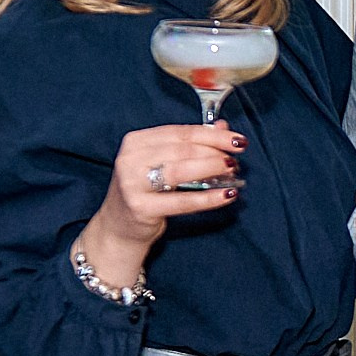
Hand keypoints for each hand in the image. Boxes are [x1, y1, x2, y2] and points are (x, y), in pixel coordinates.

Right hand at [77, 121, 243, 287]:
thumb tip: (222, 127)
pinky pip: (182, 201)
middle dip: (214, 152)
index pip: (180, 132)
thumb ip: (189, 144)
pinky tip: (227, 195)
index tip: (237, 139)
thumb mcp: (163, 163)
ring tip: (232, 172)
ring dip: (211, 169)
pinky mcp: (141, 208)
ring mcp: (133, 184)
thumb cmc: (144, 191)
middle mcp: (130, 159)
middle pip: (182, 149)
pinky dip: (208, 198)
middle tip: (235, 158)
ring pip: (181, 171)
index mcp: (136, 141)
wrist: (119, 227)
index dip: (212, 135)